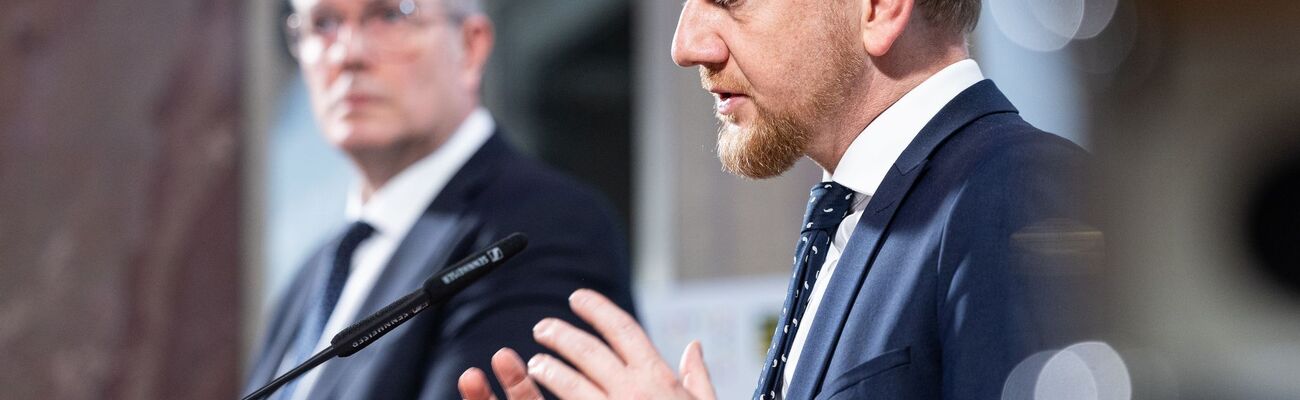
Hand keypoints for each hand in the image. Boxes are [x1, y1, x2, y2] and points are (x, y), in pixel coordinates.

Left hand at [457, 289, 715, 399]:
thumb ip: (697, 377)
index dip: (598, 310)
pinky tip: (539, 395)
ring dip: (549, 368)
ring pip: (570, 382)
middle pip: (589, 351)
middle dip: (561, 334)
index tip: (578, 299)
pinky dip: (551, 398)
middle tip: (543, 328)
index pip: (624, 330)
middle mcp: (635, 391)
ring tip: (536, 363)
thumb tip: (693, 347)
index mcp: (660, 379)